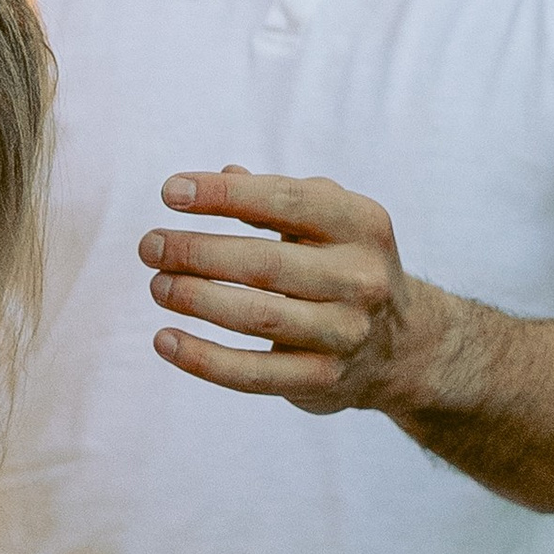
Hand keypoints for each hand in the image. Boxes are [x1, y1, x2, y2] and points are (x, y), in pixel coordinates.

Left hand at [138, 164, 450, 415]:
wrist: (402, 345)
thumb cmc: (342, 264)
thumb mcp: (327, 220)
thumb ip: (276, 197)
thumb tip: (223, 174)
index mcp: (361, 224)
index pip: (286, 201)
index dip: (223, 196)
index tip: (170, 193)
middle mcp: (360, 278)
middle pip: (265, 264)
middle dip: (197, 252)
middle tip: (150, 246)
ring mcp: (345, 333)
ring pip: (256, 318)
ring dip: (195, 300)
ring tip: (157, 285)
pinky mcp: (323, 379)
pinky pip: (252, 373)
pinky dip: (201, 359)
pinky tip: (164, 340)